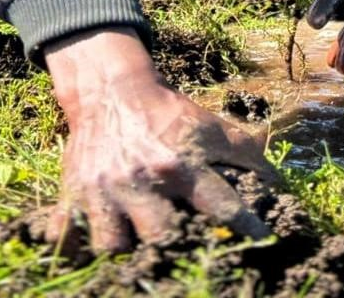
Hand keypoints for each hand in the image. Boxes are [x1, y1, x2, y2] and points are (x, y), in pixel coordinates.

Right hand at [42, 28, 273, 253]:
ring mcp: (104, 190)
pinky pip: (65, 235)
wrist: (112, 90)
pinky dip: (72, 246)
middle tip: (186, 253)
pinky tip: (87, 247)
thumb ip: (246, 155)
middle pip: (162, 236)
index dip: (247, 230)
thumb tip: (279, 185)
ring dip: (124, 252)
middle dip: (175, 248)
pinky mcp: (73, 194)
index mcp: (182, 163)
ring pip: (112, 245)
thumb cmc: (167, 114)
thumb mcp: (210, 126)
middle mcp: (143, 179)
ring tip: (136, 252)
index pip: (223, 206)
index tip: (264, 247)